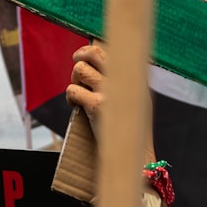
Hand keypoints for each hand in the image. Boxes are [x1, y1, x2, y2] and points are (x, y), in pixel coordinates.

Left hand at [66, 43, 156, 165]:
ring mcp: (111, 92)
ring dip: (74, 80)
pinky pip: (73, 90)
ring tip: (78, 92)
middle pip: (95, 53)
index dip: (92, 50)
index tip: (83, 54)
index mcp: (136, 79)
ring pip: (80, 70)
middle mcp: (125, 82)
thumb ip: (123, 83)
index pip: (114, 51)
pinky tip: (75, 106)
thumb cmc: (131, 130)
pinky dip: (70, 97)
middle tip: (75, 62)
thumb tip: (96, 63)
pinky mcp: (97, 105)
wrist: (134, 156)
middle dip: (81, 55)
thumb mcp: (136, 101)